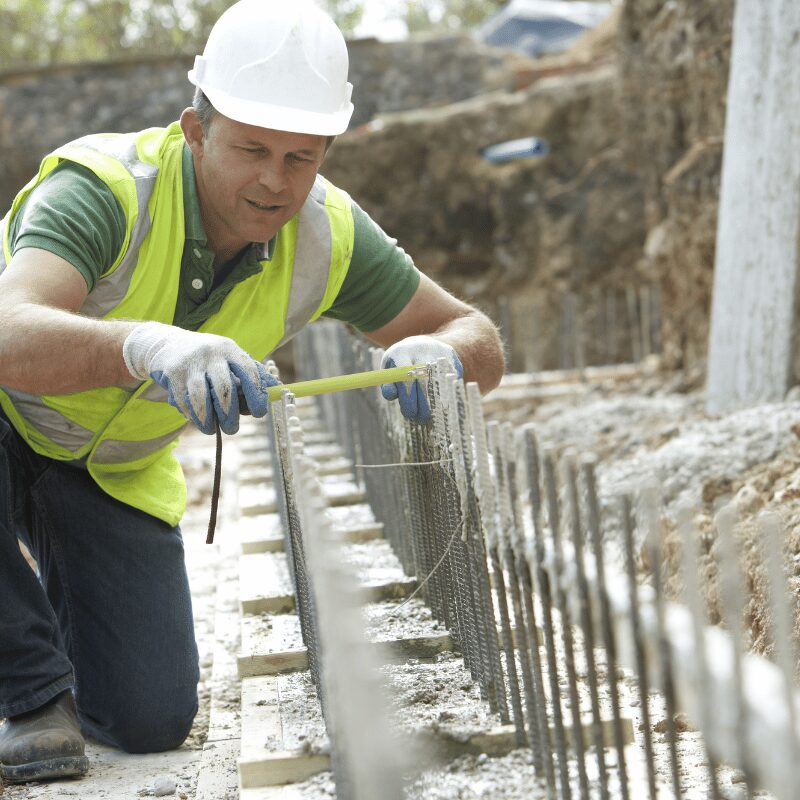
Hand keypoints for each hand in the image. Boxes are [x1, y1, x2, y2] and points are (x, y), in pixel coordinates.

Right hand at [123, 321, 277, 434]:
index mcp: (230, 350)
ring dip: (207, 420)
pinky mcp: (172, 374)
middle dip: (229, 415)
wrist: (167, 344)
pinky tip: (196, 418)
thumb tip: (278, 390)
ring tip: (211, 429)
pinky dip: (191, 414)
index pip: (248, 372)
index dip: (256, 394)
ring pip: (201, 398)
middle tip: (233, 429)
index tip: (260, 413)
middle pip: (224, 389)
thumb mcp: (231, 358)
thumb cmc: (210, 358)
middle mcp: (211, 354)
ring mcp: (190, 363)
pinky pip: (183, 401)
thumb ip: (253, 373)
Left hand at [380, 335, 462, 423]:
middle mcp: (421, 350)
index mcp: (401, 354)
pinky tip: (443, 404)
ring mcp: (439, 353)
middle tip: (421, 420)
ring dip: (437, 402)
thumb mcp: (389, 372)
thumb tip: (392, 395)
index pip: (406, 380)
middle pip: (424, 382)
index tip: (409, 414)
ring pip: (440, 383)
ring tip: (433, 415)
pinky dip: (448, 394)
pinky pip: (452, 380)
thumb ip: (388, 385)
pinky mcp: (452, 358)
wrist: (419, 344)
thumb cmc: (400, 365)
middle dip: (423, 405)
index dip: (408, 400)